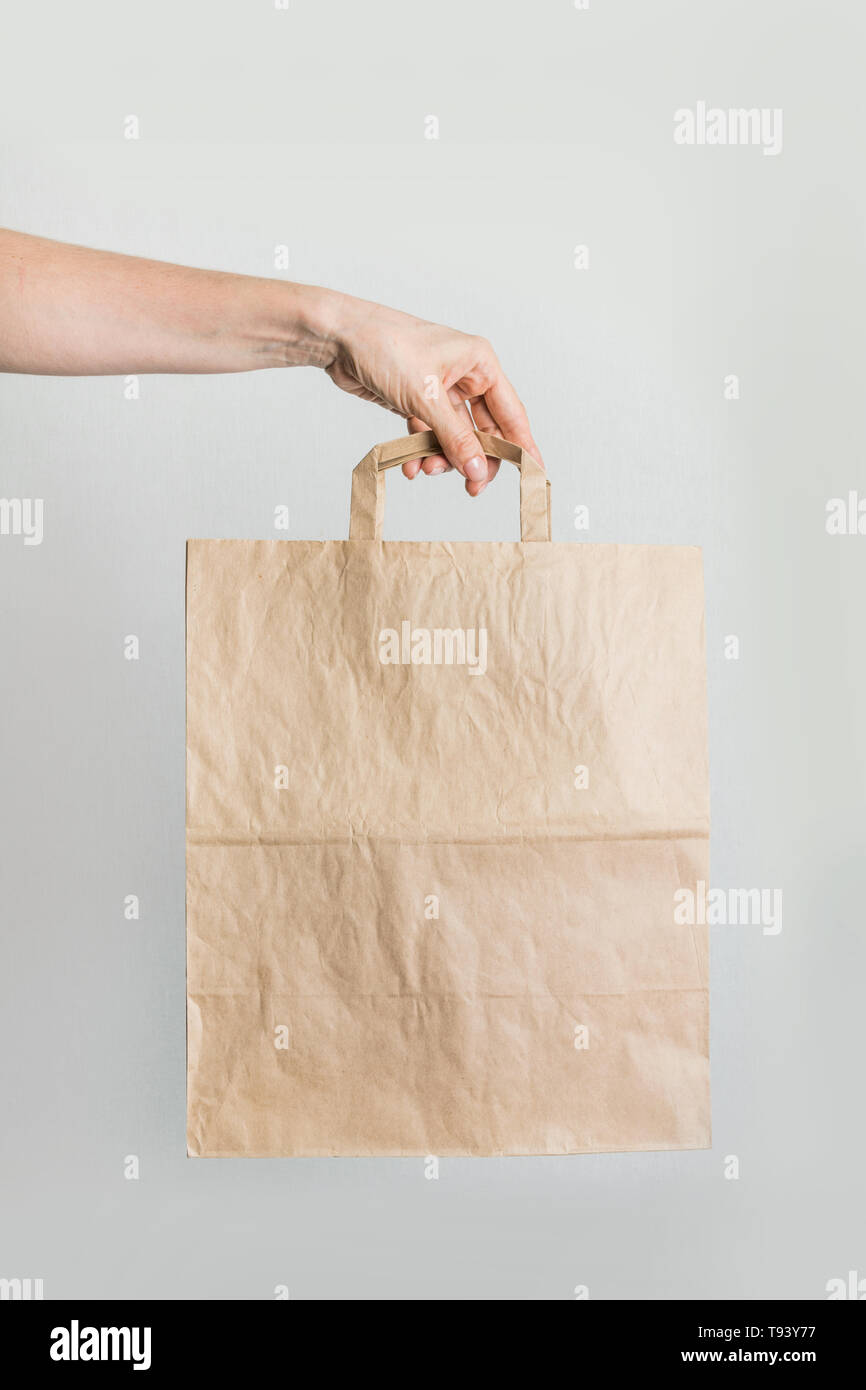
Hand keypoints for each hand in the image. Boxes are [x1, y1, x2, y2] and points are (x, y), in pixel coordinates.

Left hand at [323, 295, 543, 494]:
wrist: (337, 338)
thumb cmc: (384, 347)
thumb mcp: (425, 398)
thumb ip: (455, 438)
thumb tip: (478, 469)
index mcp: (479, 363)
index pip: (511, 413)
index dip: (523, 446)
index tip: (535, 473)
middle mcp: (464, 375)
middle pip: (483, 430)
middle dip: (474, 459)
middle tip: (471, 487)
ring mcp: (439, 389)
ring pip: (454, 437)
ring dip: (442, 458)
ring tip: (424, 469)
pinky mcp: (416, 401)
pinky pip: (429, 435)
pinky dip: (420, 451)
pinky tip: (408, 463)